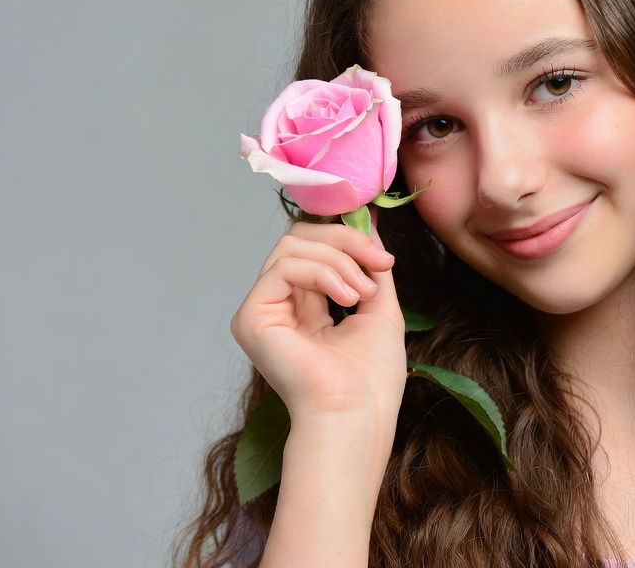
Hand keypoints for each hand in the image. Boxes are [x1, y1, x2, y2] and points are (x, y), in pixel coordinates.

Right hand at [231, 221, 406, 426]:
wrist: (356, 414)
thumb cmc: (371, 377)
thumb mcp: (378, 306)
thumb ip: (368, 263)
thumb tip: (368, 220)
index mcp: (304, 307)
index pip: (313, 248)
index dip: (347, 238)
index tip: (384, 256)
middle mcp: (277, 306)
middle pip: (300, 238)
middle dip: (346, 241)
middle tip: (380, 263)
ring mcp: (261, 311)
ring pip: (293, 245)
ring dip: (340, 260)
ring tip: (363, 294)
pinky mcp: (250, 317)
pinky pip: (284, 266)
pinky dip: (324, 273)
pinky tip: (347, 299)